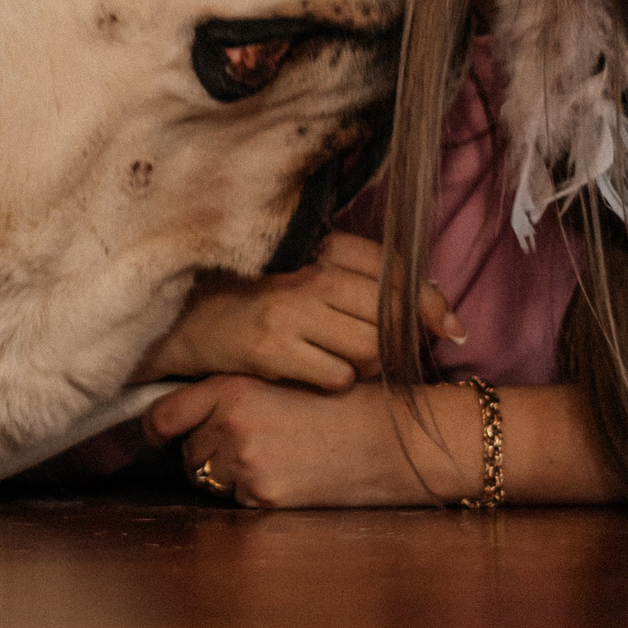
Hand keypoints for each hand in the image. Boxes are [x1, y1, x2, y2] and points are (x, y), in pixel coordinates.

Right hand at [133, 231, 465, 390]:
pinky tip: (312, 374)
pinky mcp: (271, 349)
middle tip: (382, 354)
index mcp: (317, 245)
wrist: (177, 317)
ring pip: (369, 349)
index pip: (395, 272)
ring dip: (365, 364)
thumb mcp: (300, 270)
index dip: (431, 305)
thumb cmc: (246, 294)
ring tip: (339, 360)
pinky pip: (338, 377)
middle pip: (389, 316)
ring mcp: (288, 311)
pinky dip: (335, 382)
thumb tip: (437, 312)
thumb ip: (357, 278)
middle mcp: (306, 273)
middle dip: (394, 342)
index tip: (451, 328)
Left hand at [147, 376, 480, 507]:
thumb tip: (199, 411)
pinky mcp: (266, 496)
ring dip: (226, 474)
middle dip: (205, 450)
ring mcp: (246, 463)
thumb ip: (238, 393)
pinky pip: (238, 500)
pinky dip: (253, 494)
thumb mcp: (286, 380)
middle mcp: (231, 424)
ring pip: (208, 478)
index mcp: (234, 387)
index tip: (157, 434)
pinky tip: (288, 478)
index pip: (166, 414)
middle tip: (246, 445)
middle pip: (187, 449)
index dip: (158, 427)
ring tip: (271, 460)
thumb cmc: (348, 403)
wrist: (396, 438)